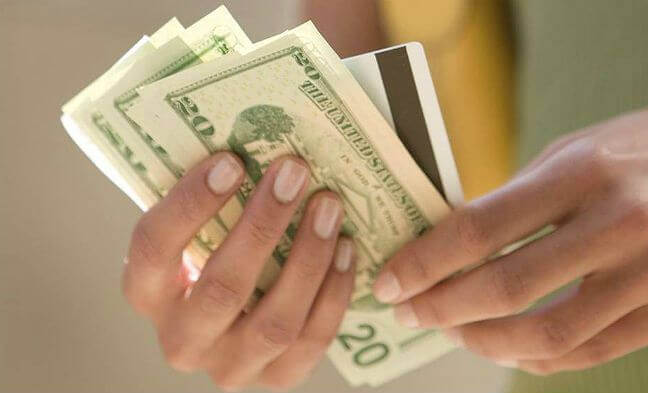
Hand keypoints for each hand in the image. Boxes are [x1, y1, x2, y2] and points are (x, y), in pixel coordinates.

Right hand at [122, 153, 354, 390]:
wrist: (234, 324)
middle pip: (221, 288)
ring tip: (329, 207)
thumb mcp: (199, 232)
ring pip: (274, 322)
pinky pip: (311, 341)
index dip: (190, 204)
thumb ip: (212, 202)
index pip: (153, 249)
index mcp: (148, 293)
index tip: (230, 161)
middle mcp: (182, 339)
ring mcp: (229, 367)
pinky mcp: (276, 379)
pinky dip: (335, 292)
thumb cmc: (215, 259)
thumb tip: (253, 139)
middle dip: (263, 225)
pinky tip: (347, 249)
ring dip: (308, 259)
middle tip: (293, 173)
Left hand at [372, 99, 647, 374]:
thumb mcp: (578, 151)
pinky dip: (538, 358)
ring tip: (454, 332)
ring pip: (547, 334)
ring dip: (484, 342)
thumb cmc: (645, 149)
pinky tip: (507, 348)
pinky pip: (592, 352)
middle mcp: (620, 223)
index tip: (389, 282)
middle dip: (441, 307)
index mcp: (583, 172)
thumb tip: (454, 243)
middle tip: (409, 312)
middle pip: (506, 287)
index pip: (480, 228)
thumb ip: (519, 198)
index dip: (424, 262)